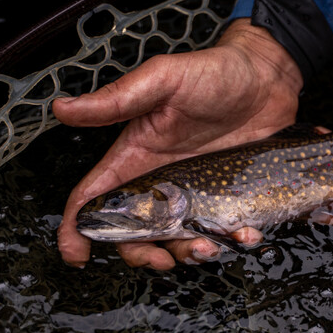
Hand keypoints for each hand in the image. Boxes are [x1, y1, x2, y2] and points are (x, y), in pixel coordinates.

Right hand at [53, 19, 302, 268]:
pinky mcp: (229, 197)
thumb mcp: (163, 79)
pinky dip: (233, 242)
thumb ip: (117, 99)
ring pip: (178, 239)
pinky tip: (246, 234)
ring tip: (209, 247)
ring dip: (189, 253)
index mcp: (136, 156)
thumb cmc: (214, 71)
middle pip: (135, 232)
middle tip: (164, 260)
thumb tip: (64, 108)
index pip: (94, 197)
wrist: (268, 78)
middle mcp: (161, 180)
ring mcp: (196, 192)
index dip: (78, 229)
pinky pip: (224, 231)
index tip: (76, 254)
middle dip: (142, 255)